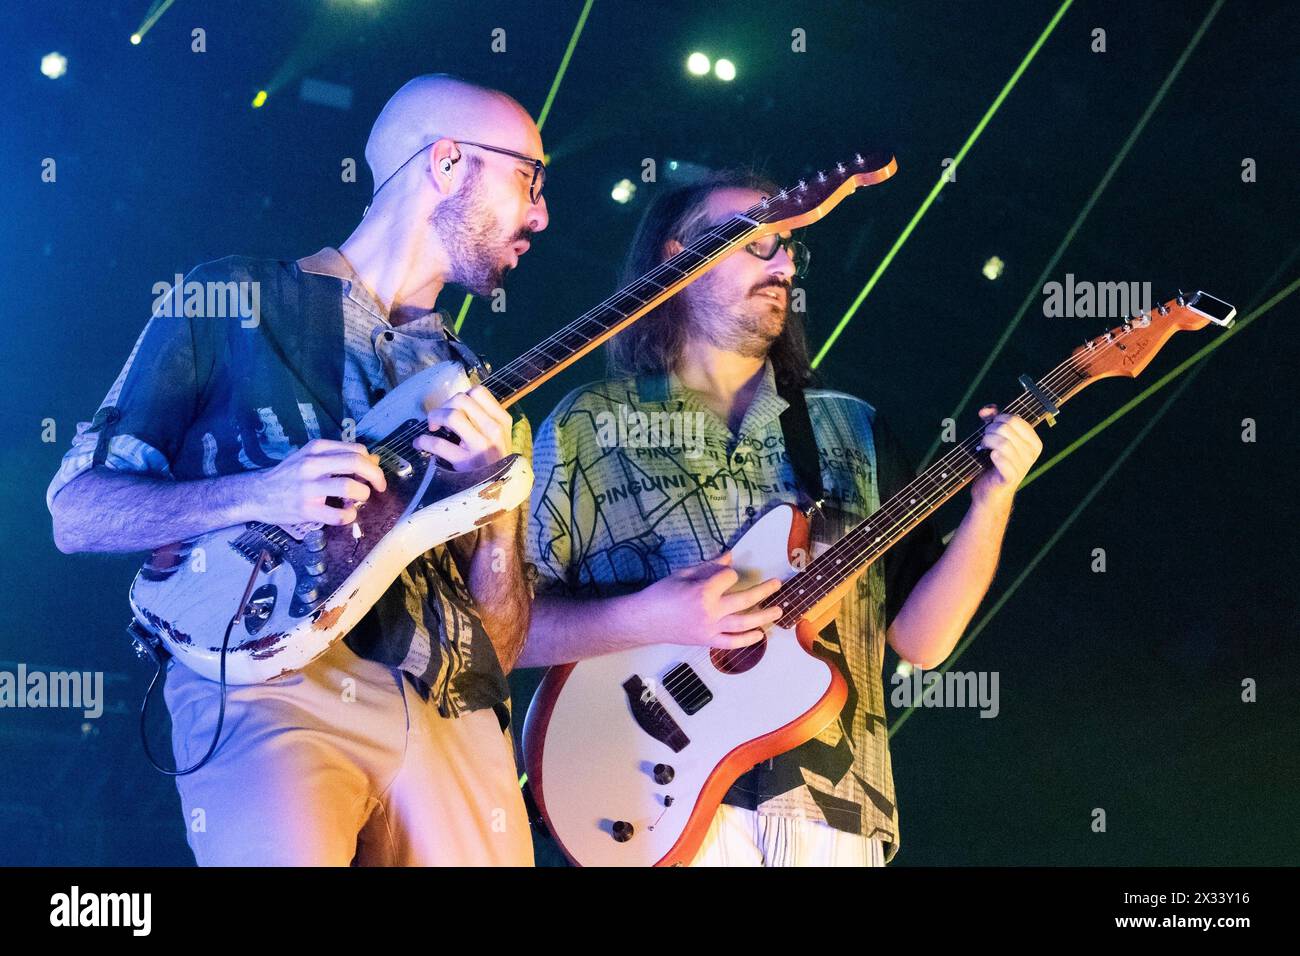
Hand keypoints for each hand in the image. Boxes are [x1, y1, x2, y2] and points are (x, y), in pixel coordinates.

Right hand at [250, 438, 387, 525]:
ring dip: (363, 495)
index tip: (372, 472)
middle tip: (379, 487)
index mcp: (316, 449)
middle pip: (357, 463)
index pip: (356, 449)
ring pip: (350, 488)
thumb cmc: (288, 475)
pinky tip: (346, 514)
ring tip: (358, 500)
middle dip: (376, 476)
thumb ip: (340, 457)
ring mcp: (308, 488)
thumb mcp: (311, 458)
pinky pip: (339, 515)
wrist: (257, 494)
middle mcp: (312, 465)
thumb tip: (374, 460)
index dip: (371, 462)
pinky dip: (350, 516)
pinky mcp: (306, 510)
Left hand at [414, 385, 512, 471]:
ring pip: (452, 415)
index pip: (479, 392)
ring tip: (432, 428)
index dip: (461, 396)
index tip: (454, 408)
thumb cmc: (494, 462)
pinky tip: (420, 444)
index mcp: (502, 420)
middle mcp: (494, 430)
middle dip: (444, 406)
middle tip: (439, 420)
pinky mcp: (465, 462)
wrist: (499, 492)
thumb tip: (455, 405)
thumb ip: (484, 420)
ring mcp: (480, 446)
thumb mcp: (499, 438)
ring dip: (434, 418)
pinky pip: (438, 444)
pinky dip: (423, 441)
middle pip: (461, 399)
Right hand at [629, 552, 783, 648]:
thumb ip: (708, 566)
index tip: (723, 574)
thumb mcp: (683, 574)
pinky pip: (732, 642)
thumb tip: (729, 556)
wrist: (645, 621)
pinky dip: (747, 640)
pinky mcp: (707, 641)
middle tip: (777, 584)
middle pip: (745, 599)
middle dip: (763, 590)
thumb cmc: (661, 594)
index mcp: (703, 591)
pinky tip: (760, 634)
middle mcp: (710, 611)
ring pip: (744, 623)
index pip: (729, 577)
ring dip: (763, 616)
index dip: (728, 573)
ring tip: (778, 610)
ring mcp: (710, 629)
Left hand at [971, 404, 1042, 510]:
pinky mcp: (1011, 477)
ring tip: (983, 447)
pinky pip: (1001, 458)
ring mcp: (1023, 466)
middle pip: (1006, 428)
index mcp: (1034, 442)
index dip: (997, 419)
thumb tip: (985, 410)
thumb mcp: (995, 437)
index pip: (1015, 419)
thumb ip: (993, 419)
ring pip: (1002, 441)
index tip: (989, 427)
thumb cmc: (992, 463)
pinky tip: (990, 456)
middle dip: (990, 429)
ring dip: (987, 441)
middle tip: (984, 439)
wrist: (989, 492)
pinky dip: (992, 455)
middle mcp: (1032, 454)